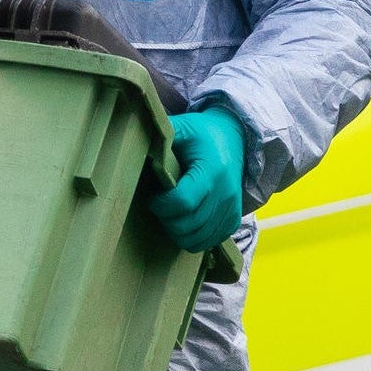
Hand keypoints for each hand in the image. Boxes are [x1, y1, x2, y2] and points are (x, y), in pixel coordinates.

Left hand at [144, 105, 246, 252]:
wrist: (235, 141)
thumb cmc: (202, 135)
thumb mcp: (183, 128)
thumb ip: (162, 135)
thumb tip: (135, 140)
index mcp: (213, 170)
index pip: (183, 201)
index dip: (161, 205)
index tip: (152, 197)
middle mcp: (226, 193)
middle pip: (188, 224)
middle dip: (165, 219)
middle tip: (158, 206)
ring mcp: (232, 210)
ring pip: (197, 239)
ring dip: (176, 231)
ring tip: (169, 214)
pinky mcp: (233, 221)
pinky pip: (208, 242)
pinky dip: (191, 238)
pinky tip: (182, 222)